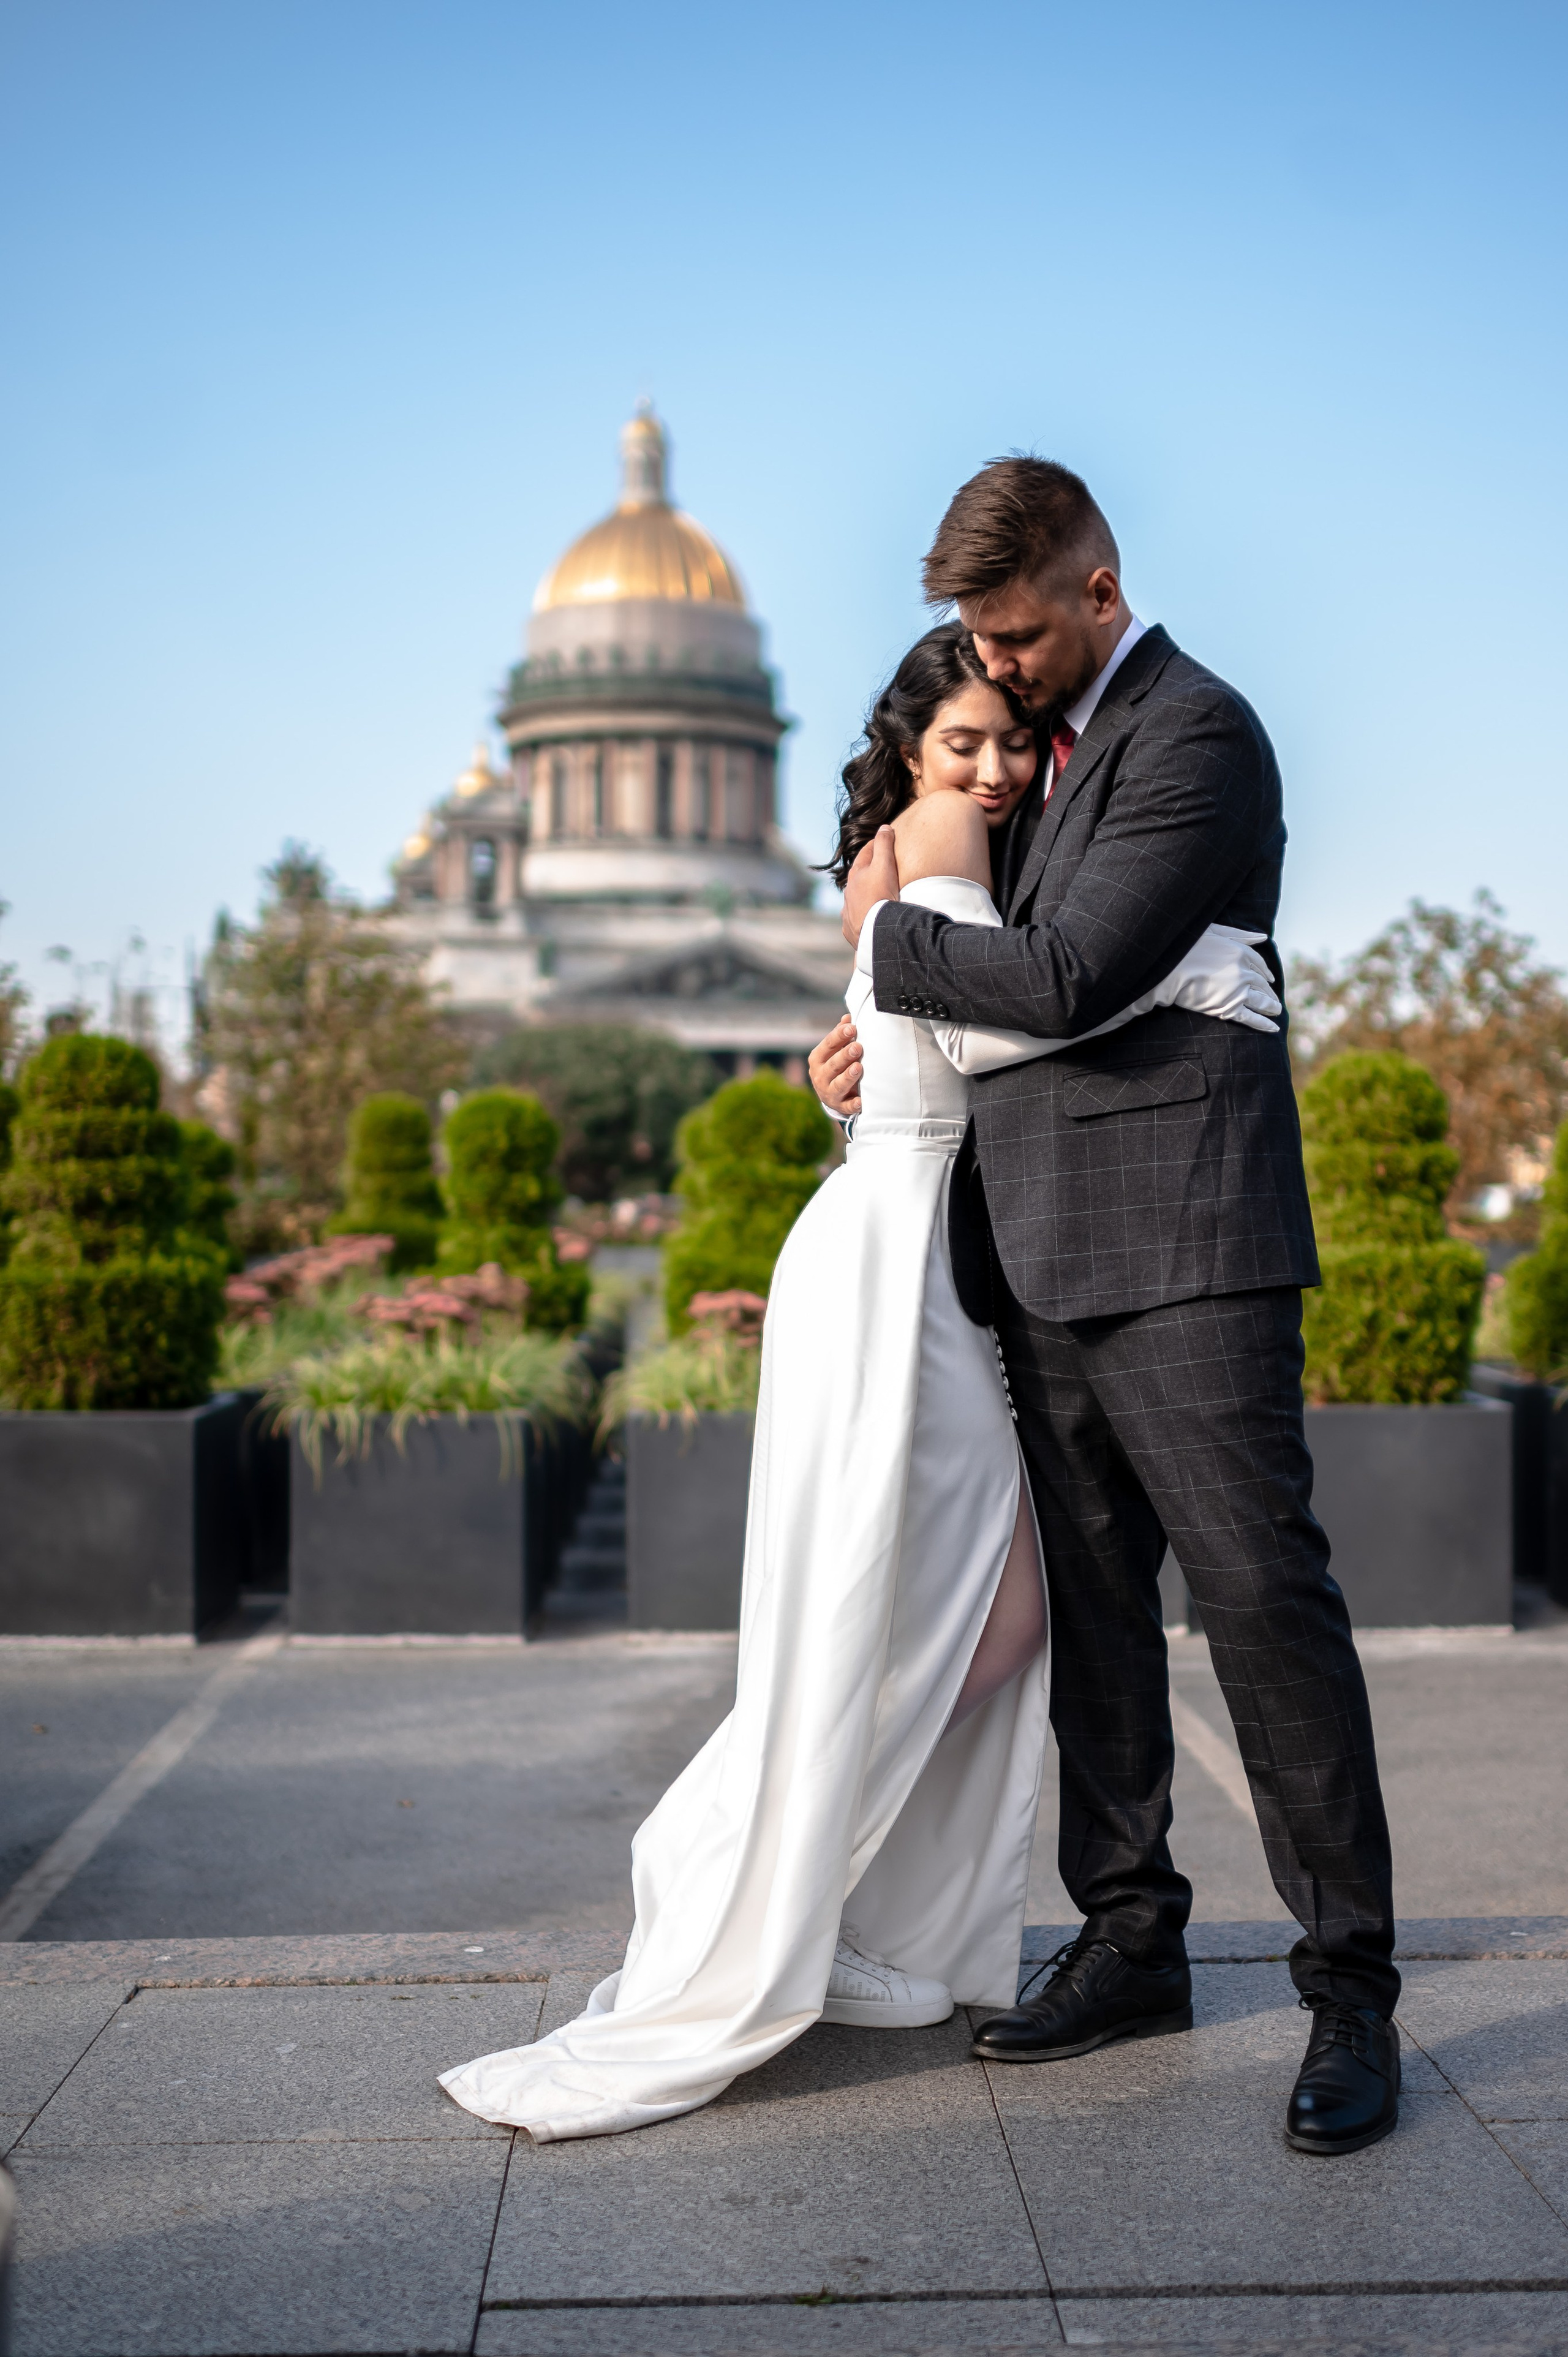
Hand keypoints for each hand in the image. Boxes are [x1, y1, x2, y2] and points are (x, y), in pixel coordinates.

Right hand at [808, 1016, 862, 1116]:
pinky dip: (854, 1104)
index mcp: (817, 1058)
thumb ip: (841, 1035)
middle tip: (857, 1047)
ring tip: (858, 1067)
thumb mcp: (834, 1050)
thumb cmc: (835, 1065)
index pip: (828, 1045)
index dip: (839, 1036)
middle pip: (833, 1065)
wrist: (830, 1094)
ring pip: (838, 1085)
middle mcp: (820, 1076)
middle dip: (845, 1056)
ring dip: (848, 1077)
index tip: (852, 1027)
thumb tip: (848, 1017)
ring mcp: (828, 1092)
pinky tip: (861, 1101)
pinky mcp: (840, 1106)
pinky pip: (847, 1106)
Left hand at [841, 826, 899, 947]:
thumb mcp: (885, 865)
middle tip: (879, 868)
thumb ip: (884, 845)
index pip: (865, 854)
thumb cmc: (881, 895)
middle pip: (858, 877)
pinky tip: (865, 917)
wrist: (875, 931)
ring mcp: (848, 912)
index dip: (875, 845)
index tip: (884, 840)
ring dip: (862, 894)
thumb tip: (884, 827)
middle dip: (867, 871)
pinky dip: (860, 915)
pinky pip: (854, 919)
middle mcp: (848, 893)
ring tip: (872, 895)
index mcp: (856, 875)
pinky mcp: (851, 929)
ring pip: (854, 899)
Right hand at [1155, 924, 1280, 1032]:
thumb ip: (1240, 935)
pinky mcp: (1229, 1008)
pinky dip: (1264, 1024)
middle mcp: (1244, 973)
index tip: (1269, 979)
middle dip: (1269, 992)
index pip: (1260, 964)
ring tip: (1276, 1011)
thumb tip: (1263, 937)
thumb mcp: (1215, 932)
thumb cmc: (1186, 947)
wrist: (1168, 969)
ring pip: (1261, 1001)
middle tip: (1274, 999)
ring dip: (1271, 1007)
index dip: (1266, 973)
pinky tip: (1273, 1028)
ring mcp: (1238, 992)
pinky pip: (1251, 1018)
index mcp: (1241, 953)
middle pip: (1262, 984)